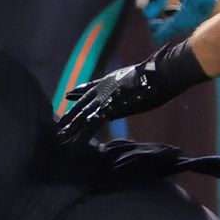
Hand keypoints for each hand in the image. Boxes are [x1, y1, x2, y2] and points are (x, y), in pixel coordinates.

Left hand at [57, 43, 201, 144]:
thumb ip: (135, 78)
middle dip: (70, 114)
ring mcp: (103, 99)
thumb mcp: (143, 74)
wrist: (161, 72)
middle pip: (81, 104)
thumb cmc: (159, 72)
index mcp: (110, 80)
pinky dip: (82, 139)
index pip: (90, 87)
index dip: (78, 92)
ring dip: (70, 129)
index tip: (68, 95)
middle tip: (58, 123)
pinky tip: (74, 147)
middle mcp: (103, 89)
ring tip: (58, 138)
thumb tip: (138, 80)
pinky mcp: (107, 111)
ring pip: (81, 117)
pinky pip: (90, 128)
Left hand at [145, 0, 219, 40]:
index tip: (153, 38)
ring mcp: (210, 2)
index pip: (179, 22)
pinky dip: (182, 16)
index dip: (165, 31)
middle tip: (151, 26)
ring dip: (174, 23)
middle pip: (185, 24)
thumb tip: (147, 15)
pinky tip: (170, 12)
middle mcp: (207, 3)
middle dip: (168, 28)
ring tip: (157, 20)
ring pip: (190, 21)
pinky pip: (195, 15)